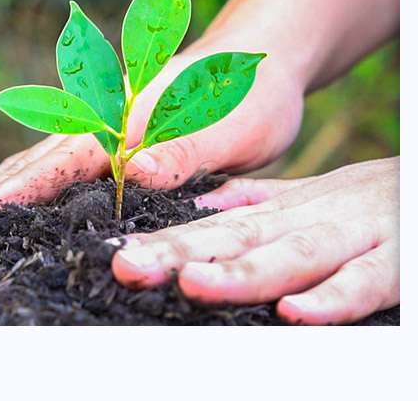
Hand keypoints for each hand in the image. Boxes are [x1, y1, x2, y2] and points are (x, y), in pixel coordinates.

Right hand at [0, 28, 304, 250]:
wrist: (258, 63)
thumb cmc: (246, 96)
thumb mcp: (229, 128)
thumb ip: (185, 149)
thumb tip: (135, 173)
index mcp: (125, 118)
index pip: (61, 161)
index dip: (16, 194)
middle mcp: (106, 121)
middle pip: (35, 160)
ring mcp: (107, 129)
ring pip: (43, 162)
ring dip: (1, 191)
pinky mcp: (116, 140)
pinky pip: (66, 167)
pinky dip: (33, 186)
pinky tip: (20, 207)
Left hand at [110, 157, 398, 324]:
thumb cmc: (357, 199)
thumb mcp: (300, 197)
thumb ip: (251, 202)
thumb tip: (199, 209)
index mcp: (278, 212)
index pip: (212, 228)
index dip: (166, 243)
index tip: (120, 258)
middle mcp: (305, 221)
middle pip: (237, 239)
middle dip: (182, 254)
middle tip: (130, 269)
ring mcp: (350, 238)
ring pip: (293, 255)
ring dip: (244, 272)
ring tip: (194, 283)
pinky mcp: (396, 261)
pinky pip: (363, 282)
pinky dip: (331, 298)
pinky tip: (295, 313)